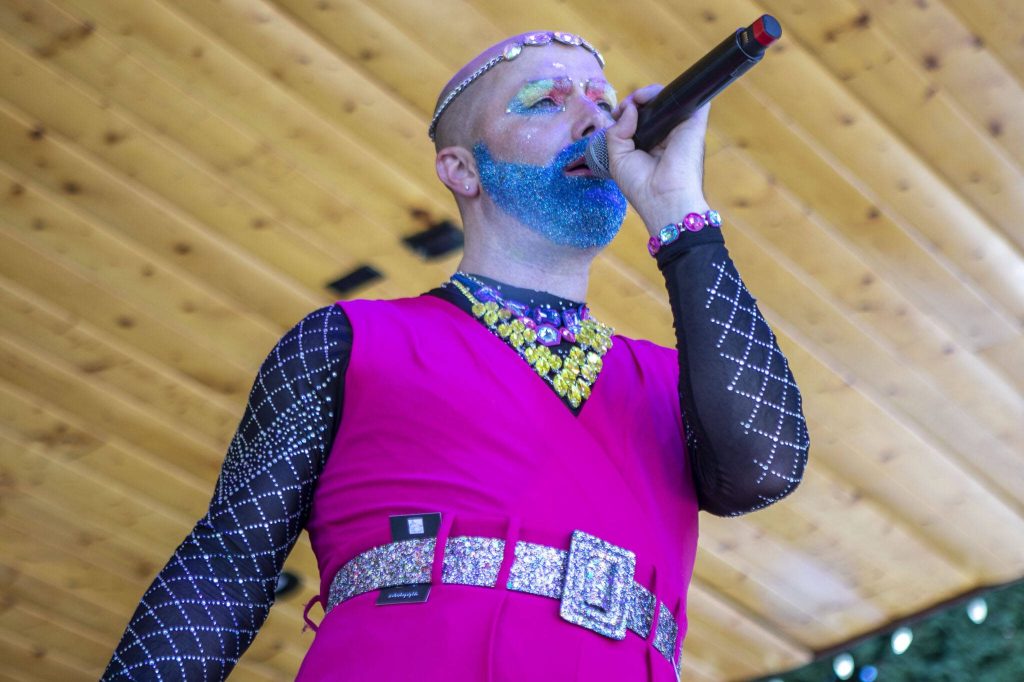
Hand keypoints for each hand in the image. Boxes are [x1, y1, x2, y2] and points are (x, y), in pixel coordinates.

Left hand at [603, 85, 710, 233]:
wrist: (664, 199)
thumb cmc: (640, 185)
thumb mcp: (617, 158)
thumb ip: (616, 132)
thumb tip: (628, 108)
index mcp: (649, 145)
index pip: (639, 120)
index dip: (626, 112)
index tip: (616, 114)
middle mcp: (665, 135)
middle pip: (653, 107)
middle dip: (636, 101)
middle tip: (624, 106)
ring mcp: (680, 128)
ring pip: (668, 99)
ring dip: (650, 93)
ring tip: (636, 100)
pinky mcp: (694, 123)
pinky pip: (689, 98)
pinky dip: (673, 91)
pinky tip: (653, 96)